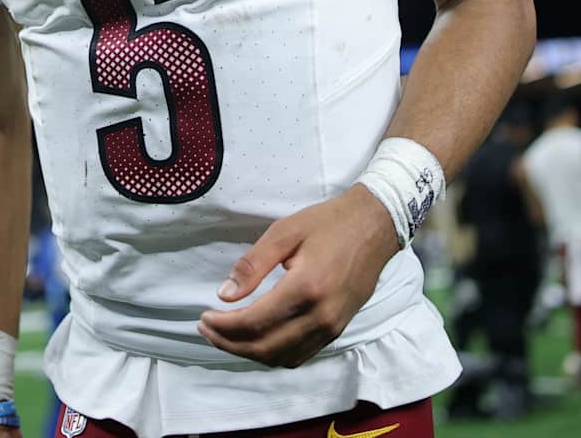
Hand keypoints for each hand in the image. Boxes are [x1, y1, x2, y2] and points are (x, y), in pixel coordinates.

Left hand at [198, 186, 399, 367]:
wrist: (376, 226)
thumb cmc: (329, 223)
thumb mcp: (284, 232)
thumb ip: (252, 265)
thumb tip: (225, 295)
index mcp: (305, 288)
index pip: (254, 322)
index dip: (224, 326)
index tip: (204, 316)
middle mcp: (320, 316)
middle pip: (265, 347)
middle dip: (230, 343)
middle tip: (207, 328)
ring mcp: (332, 327)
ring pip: (282, 357)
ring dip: (249, 353)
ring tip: (226, 336)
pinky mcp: (338, 329)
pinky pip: (300, 355)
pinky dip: (273, 354)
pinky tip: (256, 340)